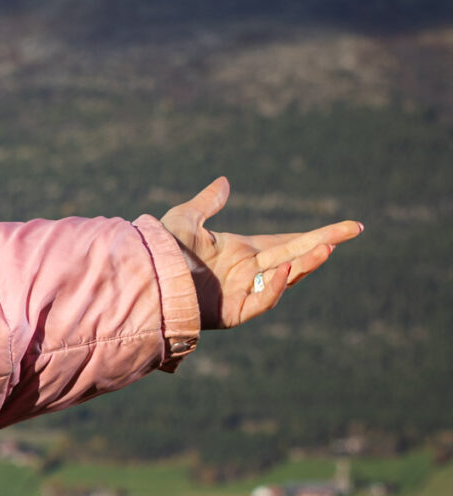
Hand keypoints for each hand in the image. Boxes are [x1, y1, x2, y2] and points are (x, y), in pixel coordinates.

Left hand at [159, 177, 361, 329]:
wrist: (141, 277)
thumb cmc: (158, 250)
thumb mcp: (184, 220)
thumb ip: (207, 204)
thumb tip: (224, 182)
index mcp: (241, 252)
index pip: (286, 242)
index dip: (313, 236)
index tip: (340, 229)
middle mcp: (248, 272)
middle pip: (295, 256)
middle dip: (324, 243)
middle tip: (354, 229)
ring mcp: (243, 293)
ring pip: (285, 278)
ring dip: (306, 264)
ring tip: (327, 248)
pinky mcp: (234, 313)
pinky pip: (262, 301)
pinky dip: (274, 287)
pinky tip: (286, 268)